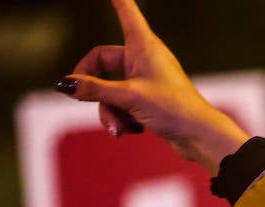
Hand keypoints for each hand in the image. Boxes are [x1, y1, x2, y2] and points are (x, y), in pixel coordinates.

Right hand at [59, 0, 249, 171]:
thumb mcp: (128, 97)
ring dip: (110, 111)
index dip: (117, 0)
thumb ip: (94, 90)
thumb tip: (65, 85)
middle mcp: (144, 59)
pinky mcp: (149, 101)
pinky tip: (132, 131)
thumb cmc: (173, 108)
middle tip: (79, 97)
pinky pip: (123, 105)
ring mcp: (146, 80)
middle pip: (102, 63)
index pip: (126, 12)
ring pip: (111, 91)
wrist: (200, 136)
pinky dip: (123, 119)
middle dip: (94, 88)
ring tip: (119, 128)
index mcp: (143, 46)